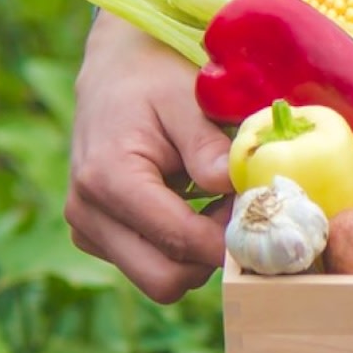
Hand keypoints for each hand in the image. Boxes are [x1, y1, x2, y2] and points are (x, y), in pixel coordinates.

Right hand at [66, 10, 236, 302]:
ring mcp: (87, 229)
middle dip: (211, 257)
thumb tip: (240, 189)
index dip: (230, 240)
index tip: (265, 217)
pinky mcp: (96, 236)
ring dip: (198, 253)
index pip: (179, 240)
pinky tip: (197, 207)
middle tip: (242, 214)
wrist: (114, 72)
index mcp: (106, 178)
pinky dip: (181, 249)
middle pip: (165, 280)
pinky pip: (150, 264)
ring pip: (160, 279)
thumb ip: (209, 147)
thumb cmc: (155, 80)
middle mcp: (86, 212)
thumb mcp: (187, 100)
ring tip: (220, 203)